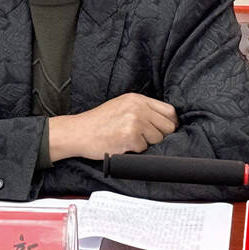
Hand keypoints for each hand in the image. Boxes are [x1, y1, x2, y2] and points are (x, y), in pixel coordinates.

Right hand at [48, 93, 178, 161]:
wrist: (78, 132)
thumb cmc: (98, 123)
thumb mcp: (121, 106)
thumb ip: (142, 110)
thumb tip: (165, 123)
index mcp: (137, 99)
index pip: (169, 111)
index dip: (170, 124)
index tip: (164, 132)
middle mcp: (138, 107)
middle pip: (168, 126)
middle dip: (160, 136)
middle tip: (144, 139)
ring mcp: (135, 120)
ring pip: (158, 139)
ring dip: (146, 144)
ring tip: (128, 140)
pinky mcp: (130, 135)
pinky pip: (144, 148)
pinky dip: (135, 150)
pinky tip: (121, 144)